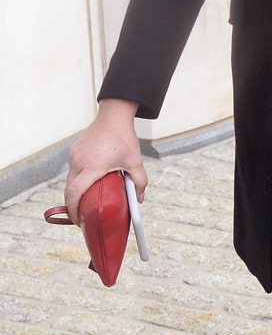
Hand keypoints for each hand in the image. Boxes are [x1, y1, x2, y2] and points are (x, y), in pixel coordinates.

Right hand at [65, 98, 146, 224]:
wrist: (114, 115)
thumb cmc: (124, 137)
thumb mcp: (135, 161)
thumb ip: (139, 182)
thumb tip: (139, 199)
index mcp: (92, 167)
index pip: (75, 193)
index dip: (73, 209)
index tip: (77, 219)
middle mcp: (79, 161)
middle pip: (69, 189)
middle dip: (73, 205)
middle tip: (81, 215)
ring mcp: (75, 155)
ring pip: (70, 179)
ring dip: (75, 190)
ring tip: (86, 199)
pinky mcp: (74, 150)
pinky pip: (73, 168)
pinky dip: (77, 177)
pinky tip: (88, 180)